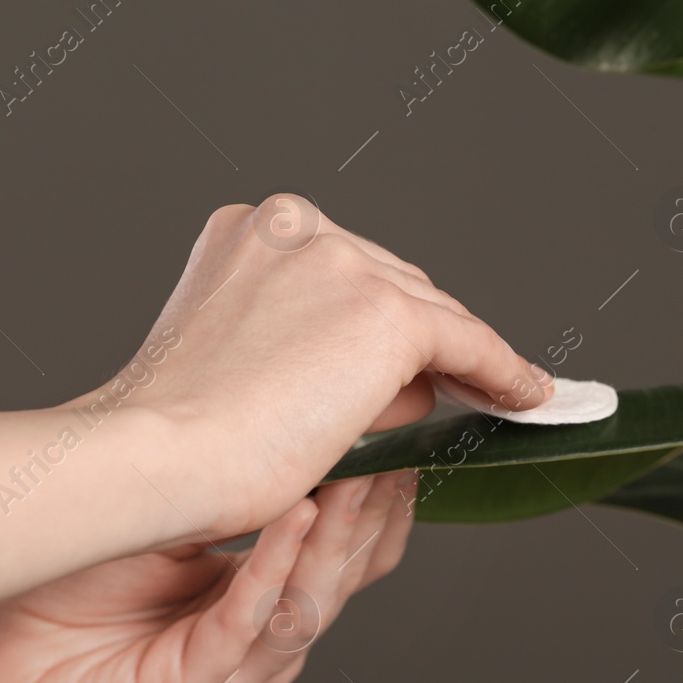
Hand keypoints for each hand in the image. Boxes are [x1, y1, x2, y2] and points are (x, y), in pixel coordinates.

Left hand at [0, 473, 415, 682]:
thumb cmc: (70, 580)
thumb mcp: (171, 514)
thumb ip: (234, 484)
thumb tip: (286, 401)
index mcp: (269, 598)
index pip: (353, 552)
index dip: (384, 497)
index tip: (403, 434)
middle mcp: (265, 638)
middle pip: (351, 576)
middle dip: (375, 508)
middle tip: (394, 442)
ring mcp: (235, 668)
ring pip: (312, 603)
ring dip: (337, 533)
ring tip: (355, 471)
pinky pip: (248, 624)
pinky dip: (273, 566)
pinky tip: (294, 516)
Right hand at [88, 195, 549, 541]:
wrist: (159, 457)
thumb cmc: (177, 435)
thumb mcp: (240, 358)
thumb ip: (305, 342)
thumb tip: (404, 381)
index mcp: (251, 228)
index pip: (347, 270)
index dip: (384, 315)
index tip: (418, 347)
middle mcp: (298, 226)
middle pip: (393, 283)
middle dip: (423, 335)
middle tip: (464, 380)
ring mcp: (344, 263)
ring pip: (427, 315)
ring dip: (458, 361)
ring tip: (496, 394)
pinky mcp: (386, 314)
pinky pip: (469, 343)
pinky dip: (502, 372)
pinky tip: (524, 396)